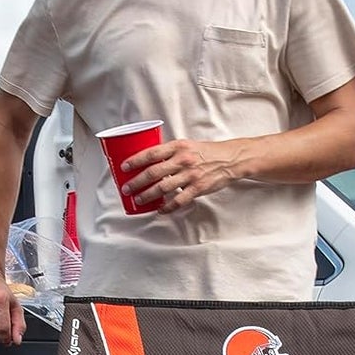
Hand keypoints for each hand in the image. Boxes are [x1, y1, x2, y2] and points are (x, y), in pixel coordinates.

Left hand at [120, 137, 241, 212]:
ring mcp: (190, 175)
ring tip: (139, 200)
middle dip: (136, 182)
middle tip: (126, 188)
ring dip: (148, 196)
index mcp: (178, 147)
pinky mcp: (198, 188)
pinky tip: (160, 209)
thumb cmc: (206, 152)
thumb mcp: (187, 145)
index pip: (151, 153)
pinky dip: (167, 207)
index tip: (124, 167)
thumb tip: (150, 161)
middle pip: (153, 173)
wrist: (229, 159)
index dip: (135, 160)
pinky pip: (179, 200)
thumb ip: (170, 152)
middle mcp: (183, 160)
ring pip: (163, 188)